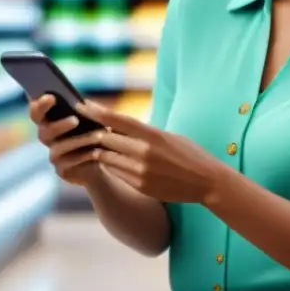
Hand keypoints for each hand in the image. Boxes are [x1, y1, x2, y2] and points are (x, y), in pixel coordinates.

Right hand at [28, 94, 105, 187]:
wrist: (107, 158)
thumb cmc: (98, 130)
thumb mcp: (95, 117)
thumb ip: (86, 109)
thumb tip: (80, 103)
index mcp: (50, 119)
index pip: (37, 111)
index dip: (40, 105)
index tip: (51, 97)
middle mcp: (47, 137)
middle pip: (44, 131)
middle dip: (58, 125)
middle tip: (75, 120)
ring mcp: (53, 155)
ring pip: (58, 147)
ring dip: (78, 140)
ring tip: (97, 135)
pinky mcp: (62, 170)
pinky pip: (69, 163)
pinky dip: (83, 156)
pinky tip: (96, 152)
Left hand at [71, 103, 228, 203]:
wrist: (206, 181)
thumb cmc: (189, 154)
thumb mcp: (168, 136)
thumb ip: (145, 132)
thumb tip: (120, 126)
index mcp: (153, 134)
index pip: (118, 120)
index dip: (97, 112)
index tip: (82, 104)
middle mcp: (144, 152)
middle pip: (107, 138)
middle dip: (95, 133)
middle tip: (85, 127)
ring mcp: (140, 171)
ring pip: (107, 157)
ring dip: (100, 151)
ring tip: (96, 144)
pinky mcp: (140, 186)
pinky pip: (116, 173)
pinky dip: (111, 165)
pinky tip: (112, 161)